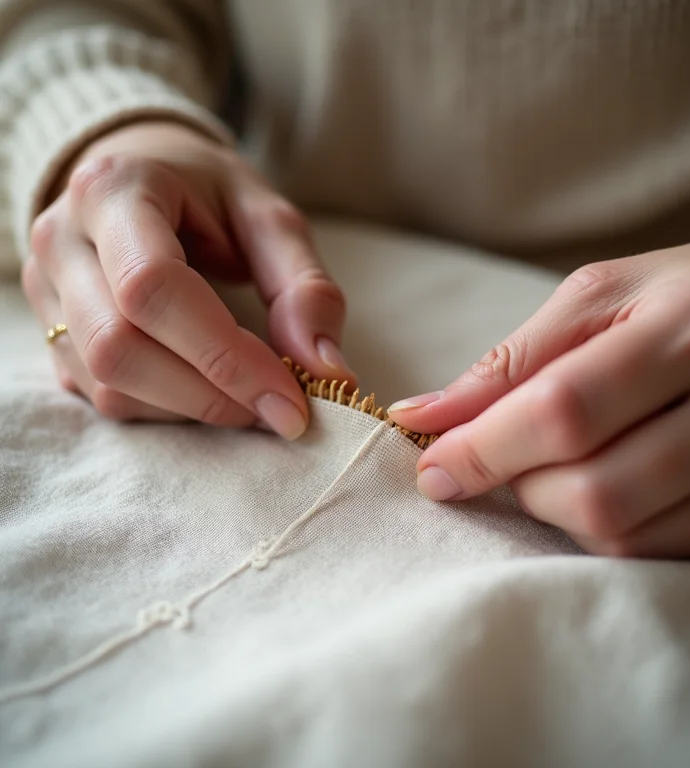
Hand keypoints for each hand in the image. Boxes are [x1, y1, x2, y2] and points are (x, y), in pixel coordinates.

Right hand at [22, 121, 354, 436]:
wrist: (144, 176)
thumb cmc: (211, 196)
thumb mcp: (270, 221)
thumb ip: (306, 289)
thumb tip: (332, 375)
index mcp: (115, 190)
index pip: (154, 288)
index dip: (226, 357)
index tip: (290, 400)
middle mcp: (62, 240)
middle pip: (119, 347)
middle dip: (210, 394)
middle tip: (276, 408)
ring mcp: (45, 289)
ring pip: (105, 382)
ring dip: (189, 409)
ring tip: (246, 398)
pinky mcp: (49, 329)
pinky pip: (98, 394)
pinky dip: (164, 409)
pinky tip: (205, 389)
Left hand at [390, 235, 689, 559]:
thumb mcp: (605, 296)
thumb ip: (513, 359)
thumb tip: (421, 415)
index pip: (564, 411)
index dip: (483, 449)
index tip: (434, 468)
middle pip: (593, 490)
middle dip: (521, 484)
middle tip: (509, 455)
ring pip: (626, 534)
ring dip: (560, 512)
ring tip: (561, 464)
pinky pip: (667, 552)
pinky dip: (610, 528)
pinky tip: (608, 485)